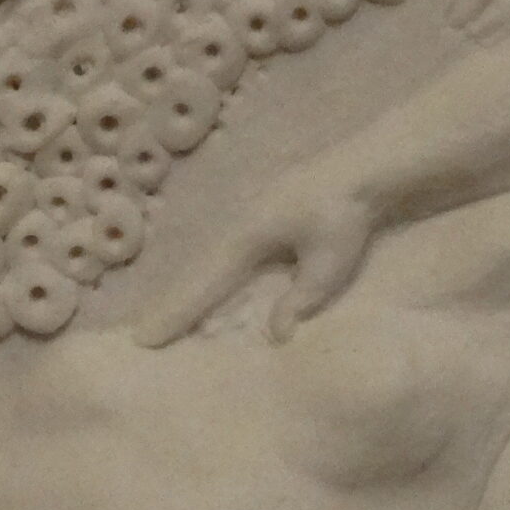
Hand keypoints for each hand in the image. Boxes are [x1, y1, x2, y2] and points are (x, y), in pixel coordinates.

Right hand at [133, 170, 376, 347]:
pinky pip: (229, 249)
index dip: (176, 314)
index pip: (204, 285)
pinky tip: (214, 281)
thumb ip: (297, 302)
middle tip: (145, 332)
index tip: (144, 338)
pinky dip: (215, 271)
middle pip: (199, 270)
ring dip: (194, 286)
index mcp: (246, 238)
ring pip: (212, 259)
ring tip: (174, 312)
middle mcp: (239, 224)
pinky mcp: (265, 210)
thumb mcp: (325, 269)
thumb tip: (274, 335)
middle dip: (175, 302)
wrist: (365, 171)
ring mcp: (250, 212)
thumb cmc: (345, 219)